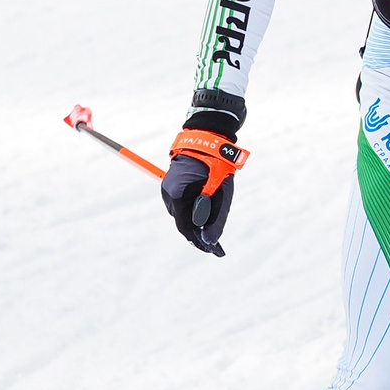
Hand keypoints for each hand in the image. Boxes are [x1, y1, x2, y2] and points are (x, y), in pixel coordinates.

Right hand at [163, 129, 246, 255]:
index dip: (197, 241)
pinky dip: (194, 211)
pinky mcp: (174, 187)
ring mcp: (169, 189)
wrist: (208, 139)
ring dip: (197, 221)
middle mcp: (168, 194)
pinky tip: (206, 212)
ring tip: (213, 227)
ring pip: (183, 214)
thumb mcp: (221, 193)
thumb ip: (215, 218)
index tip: (211, 250)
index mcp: (176, 194)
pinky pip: (183, 205)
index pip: (184, 226)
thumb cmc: (216, 164)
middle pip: (182, 222)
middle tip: (216, 245)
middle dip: (198, 233)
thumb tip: (210, 241)